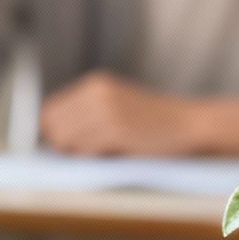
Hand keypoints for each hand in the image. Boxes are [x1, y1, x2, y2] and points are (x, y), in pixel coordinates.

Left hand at [39, 72, 203, 156]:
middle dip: (63, 143)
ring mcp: (106, 109)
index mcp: (95, 83)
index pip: (49, 108)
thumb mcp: (117, 103)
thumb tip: (51, 132)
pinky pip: (85, 149)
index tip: (66, 143)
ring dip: (78, 151)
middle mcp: (97, 92)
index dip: (53, 130)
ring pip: (65, 139)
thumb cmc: (153, 121)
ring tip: (103, 151)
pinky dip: (91, 156)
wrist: (189, 124)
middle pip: (53, 124)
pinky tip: (110, 153)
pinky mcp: (116, 129)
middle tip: (85, 151)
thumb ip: (87, 111)